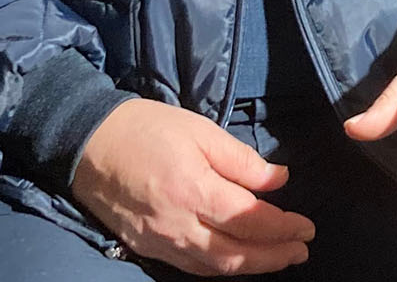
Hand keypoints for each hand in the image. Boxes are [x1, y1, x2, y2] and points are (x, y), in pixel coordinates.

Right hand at [71, 98, 315, 275]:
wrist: (88, 142)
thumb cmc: (147, 128)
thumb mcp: (200, 130)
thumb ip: (241, 160)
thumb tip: (279, 180)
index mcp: (194, 189)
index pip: (250, 220)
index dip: (283, 227)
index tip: (307, 227)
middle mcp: (178, 224)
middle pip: (236, 254)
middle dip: (274, 256)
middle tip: (301, 250)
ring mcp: (160, 241)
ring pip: (214, 268)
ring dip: (251, 267)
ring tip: (279, 258)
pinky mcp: (146, 248)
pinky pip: (191, 267)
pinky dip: (220, 268)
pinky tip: (237, 260)